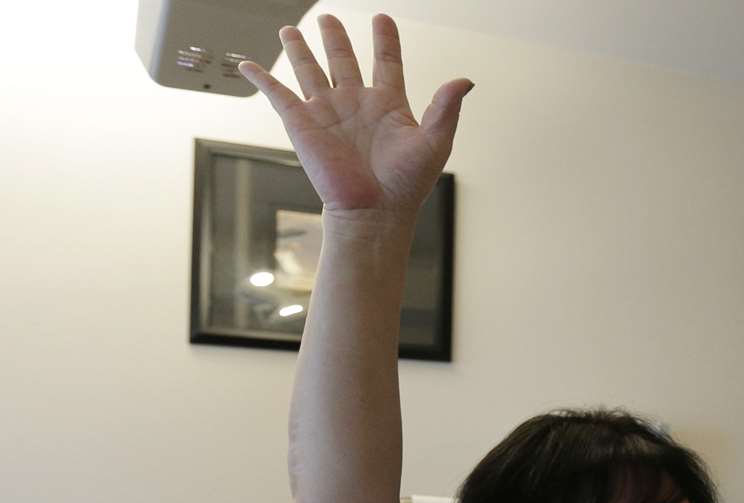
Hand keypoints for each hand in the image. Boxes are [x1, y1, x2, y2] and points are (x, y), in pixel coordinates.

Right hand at [237, 15, 470, 223]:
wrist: (374, 211)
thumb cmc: (406, 184)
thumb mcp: (434, 141)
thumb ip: (446, 108)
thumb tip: (465, 80)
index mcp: (388, 104)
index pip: (387, 63)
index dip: (386, 41)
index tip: (383, 19)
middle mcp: (356, 104)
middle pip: (343, 60)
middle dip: (336, 38)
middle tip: (329, 17)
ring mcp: (327, 112)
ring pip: (310, 70)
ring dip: (300, 49)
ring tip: (291, 29)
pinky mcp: (302, 123)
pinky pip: (277, 94)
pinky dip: (261, 78)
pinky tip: (248, 65)